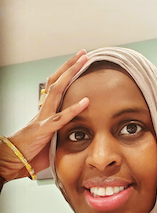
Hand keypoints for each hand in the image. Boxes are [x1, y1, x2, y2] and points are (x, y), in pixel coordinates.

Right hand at [0, 50, 88, 180]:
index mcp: (46, 109)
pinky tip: (86, 101)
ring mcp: (43, 117)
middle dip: (70, 66)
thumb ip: (61, 124)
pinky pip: (60, 118)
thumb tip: (78, 122)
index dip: (66, 72)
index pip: (56, 84)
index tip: (79, 61)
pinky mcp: (44, 130)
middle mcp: (44, 108)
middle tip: (83, 53)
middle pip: (56, 81)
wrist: (15, 159)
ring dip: (70, 75)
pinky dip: (73, 110)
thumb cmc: (33, 147)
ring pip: (56, 91)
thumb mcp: (50, 132)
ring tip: (82, 63)